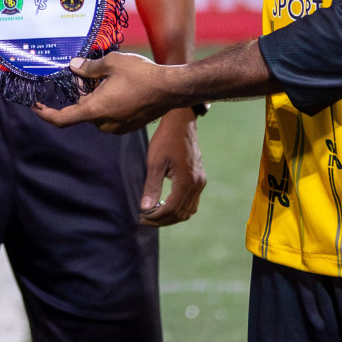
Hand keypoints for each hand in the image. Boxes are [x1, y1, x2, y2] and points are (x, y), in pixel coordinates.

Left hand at [32, 52, 181, 134]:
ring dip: (96, 97)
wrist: (172, 89)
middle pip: (82, 110)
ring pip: (97, 112)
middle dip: (82, 92)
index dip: (46, 114)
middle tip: (88, 72)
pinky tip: (121, 86)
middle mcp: (105, 123)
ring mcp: (118, 127)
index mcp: (96, 110)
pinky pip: (111, 115)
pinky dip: (109, 102)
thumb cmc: (142, 75)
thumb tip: (74, 67)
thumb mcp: (112, 63)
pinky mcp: (129, 126)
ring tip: (109, 77)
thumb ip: (89, 67)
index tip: (36, 107)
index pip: (63, 119)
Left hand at [140, 107, 205, 226]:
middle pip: (180, 213)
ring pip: (188, 211)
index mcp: (187, 180)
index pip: (171, 209)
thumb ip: (151, 187)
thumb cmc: (166, 139)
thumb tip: (145, 208)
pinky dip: (179, 208)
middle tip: (144, 218)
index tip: (141, 216)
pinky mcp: (200, 179)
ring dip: (171, 216)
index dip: (155, 216)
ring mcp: (200, 182)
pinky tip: (165, 205)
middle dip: (162, 219)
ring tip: (153, 214)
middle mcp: (197, 184)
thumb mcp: (155, 162)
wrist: (181, 122)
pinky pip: (191, 202)